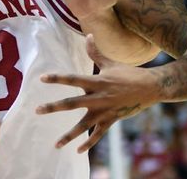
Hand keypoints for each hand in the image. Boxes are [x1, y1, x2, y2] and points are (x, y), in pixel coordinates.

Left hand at [36, 35, 159, 151]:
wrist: (149, 87)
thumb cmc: (129, 74)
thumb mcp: (111, 63)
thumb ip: (96, 53)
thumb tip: (89, 35)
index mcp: (97, 82)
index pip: (73, 79)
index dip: (57, 78)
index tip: (42, 78)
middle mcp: (98, 97)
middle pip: (71, 103)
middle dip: (53, 107)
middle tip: (37, 110)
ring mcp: (104, 111)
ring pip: (83, 125)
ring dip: (69, 135)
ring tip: (56, 145)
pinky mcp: (111, 120)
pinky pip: (98, 134)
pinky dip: (89, 143)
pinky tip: (78, 151)